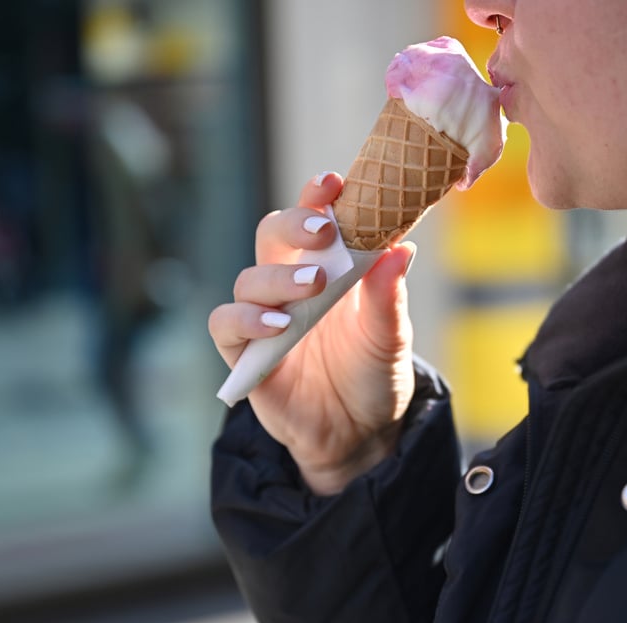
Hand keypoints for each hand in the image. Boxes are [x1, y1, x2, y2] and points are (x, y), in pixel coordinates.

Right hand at [209, 172, 416, 494]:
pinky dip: (246, 319)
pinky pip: (226, 324)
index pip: (315, 219)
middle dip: (293, 223)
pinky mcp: (244, 353)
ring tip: (312, 286)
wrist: (358, 434)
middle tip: (324, 231)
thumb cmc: (374, 375)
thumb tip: (400, 248)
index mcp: (328, 267)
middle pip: (271, 233)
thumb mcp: (390, 338)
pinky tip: (278, 325)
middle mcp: (290, 284)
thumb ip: (388, 297)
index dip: (318, 197)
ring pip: (249, 278)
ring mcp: (264, 316)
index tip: (335, 183)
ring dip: (278, 277)